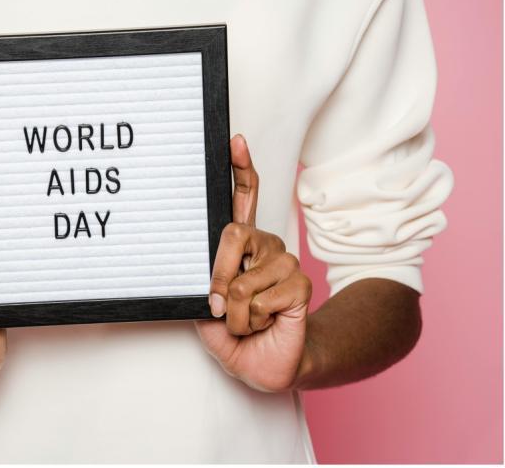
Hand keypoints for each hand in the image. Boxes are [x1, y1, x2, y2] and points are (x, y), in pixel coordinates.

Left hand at [194, 135, 312, 391]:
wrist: (264, 362)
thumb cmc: (234, 332)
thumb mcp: (206, 307)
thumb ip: (204, 285)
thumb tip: (206, 278)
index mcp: (241, 244)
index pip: (243, 197)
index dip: (240, 168)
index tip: (235, 142)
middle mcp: (264, 246)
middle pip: (234, 235)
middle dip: (217, 276)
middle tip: (218, 305)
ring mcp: (284, 262)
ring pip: (241, 281)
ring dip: (235, 313)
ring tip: (245, 321)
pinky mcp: (300, 284)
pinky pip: (262, 299)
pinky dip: (253, 320)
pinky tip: (265, 322)